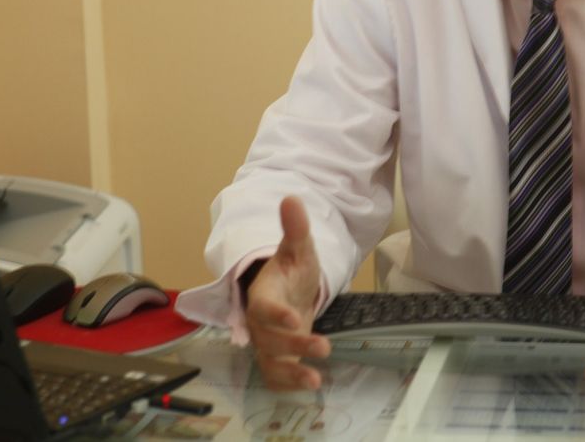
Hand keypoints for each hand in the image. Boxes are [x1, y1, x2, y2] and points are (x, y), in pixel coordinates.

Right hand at [245, 196, 331, 389]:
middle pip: (270, 338)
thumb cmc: (292, 270)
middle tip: (324, 347)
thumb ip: (296, 229)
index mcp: (263, 294)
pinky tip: (309, 386)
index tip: (293, 317)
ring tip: (316, 380)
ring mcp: (268, 342)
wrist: (287, 290)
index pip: (263, 306)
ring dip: (292, 372)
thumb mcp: (299, 249)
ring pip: (272, 362)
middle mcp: (261, 322)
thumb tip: (292, 198)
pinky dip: (287, 384)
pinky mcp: (276, 357)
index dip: (275, 313)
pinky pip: (274, 375)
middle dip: (295, 345)